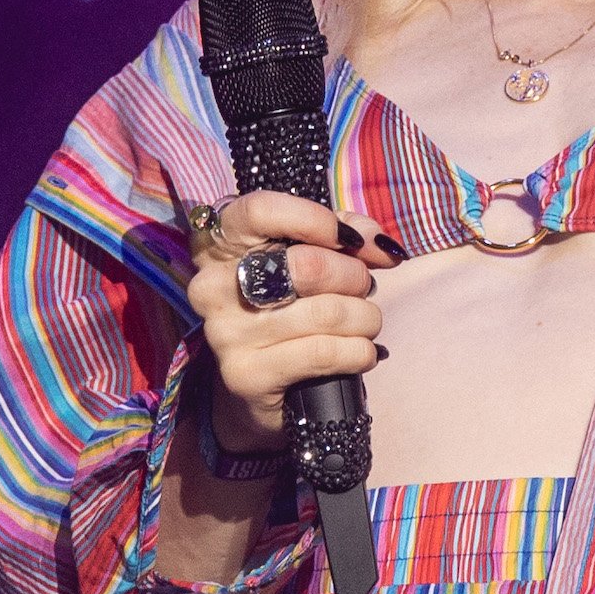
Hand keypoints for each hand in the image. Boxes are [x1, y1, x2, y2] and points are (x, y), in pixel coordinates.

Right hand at [188, 192, 400, 459]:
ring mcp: (225, 332)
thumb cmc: (292, 305)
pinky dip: (360, 352)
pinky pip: (324, 353)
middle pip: (306, 264)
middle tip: (363, 289)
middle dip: (354, 277)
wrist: (263, 383)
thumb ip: (347, 236)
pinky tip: (364, 353)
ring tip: (366, 323)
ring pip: (325, 312)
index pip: (261, 210)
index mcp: (220, 244)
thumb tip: (382, 246)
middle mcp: (212, 285)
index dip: (314, 219)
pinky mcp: (245, 375)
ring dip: (365, 318)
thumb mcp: (313, 257)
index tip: (351, 240)